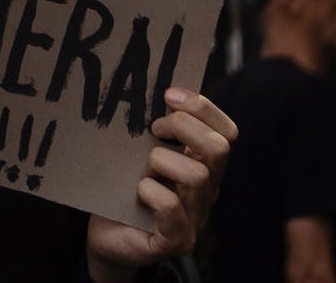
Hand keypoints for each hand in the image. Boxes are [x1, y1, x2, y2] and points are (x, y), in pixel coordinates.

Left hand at [86, 88, 236, 278]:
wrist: (109, 237)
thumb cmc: (125, 188)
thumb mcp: (143, 153)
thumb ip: (158, 131)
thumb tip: (159, 95)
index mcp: (205, 165)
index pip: (226, 131)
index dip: (202, 107)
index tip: (169, 94)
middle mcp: (207, 191)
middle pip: (219, 148)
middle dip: (185, 127)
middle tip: (155, 129)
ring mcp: (195, 218)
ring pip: (197, 176)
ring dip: (162, 161)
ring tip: (144, 168)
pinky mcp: (175, 240)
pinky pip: (171, 208)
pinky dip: (152, 192)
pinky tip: (139, 192)